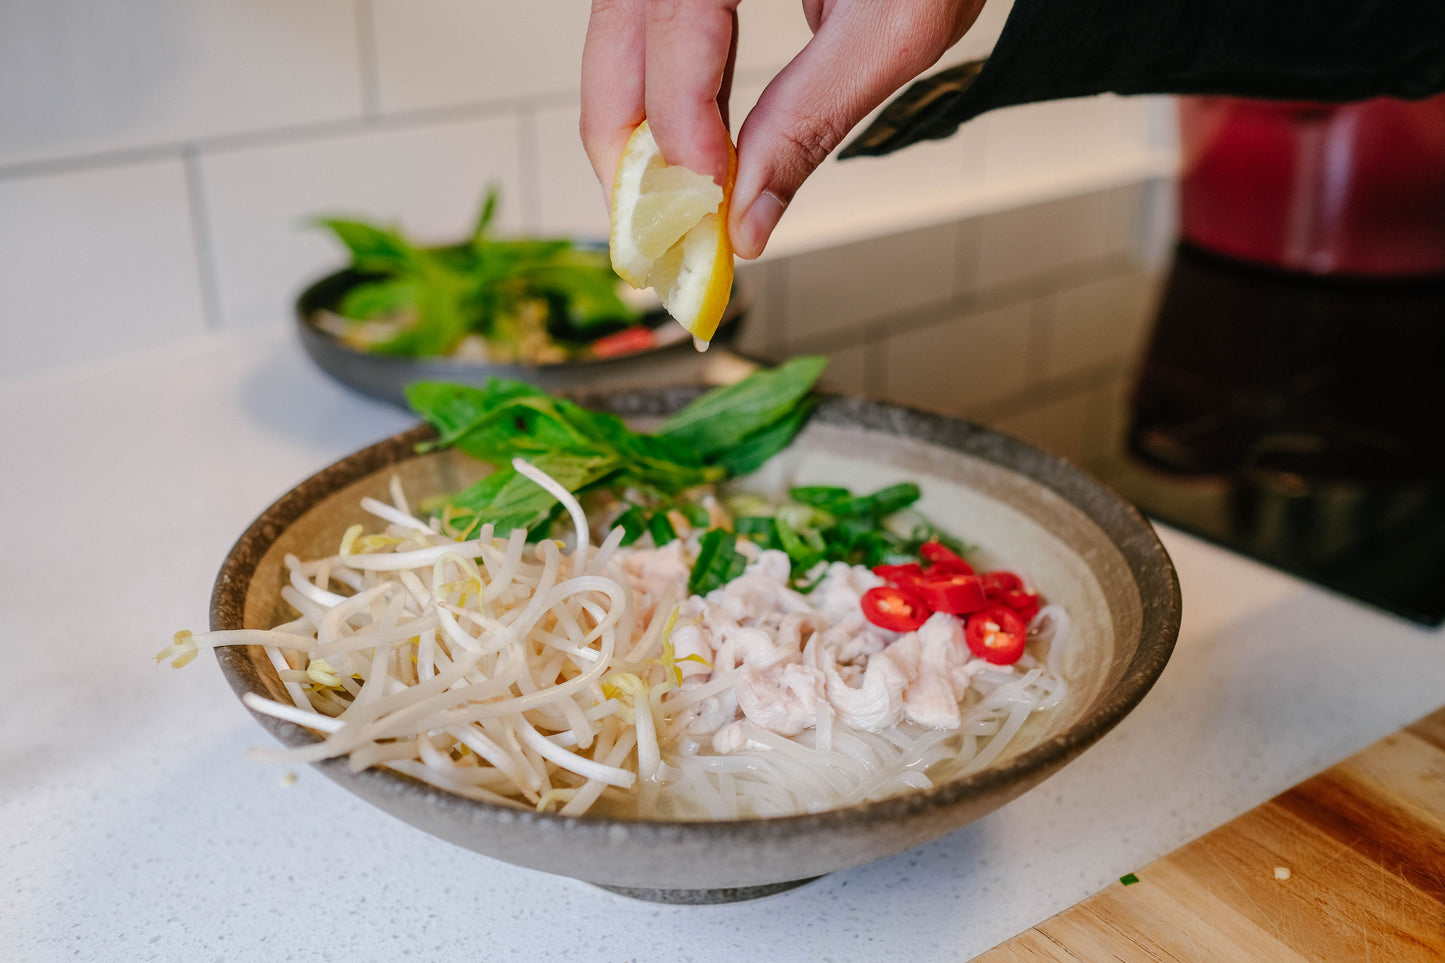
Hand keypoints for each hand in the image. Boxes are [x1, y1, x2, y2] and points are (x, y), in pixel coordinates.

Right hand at [581, 0, 984, 258]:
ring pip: (621, 31)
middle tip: (652, 225)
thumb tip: (746, 217)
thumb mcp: (893, 29)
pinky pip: (653, 24)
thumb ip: (812, 118)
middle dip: (622, 137)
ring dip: (636, 120)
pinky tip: (692, 146)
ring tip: (669, 199)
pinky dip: (665, 88)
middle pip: (619, 28)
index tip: (705, 195)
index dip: (677, 116)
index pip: (674, 18)